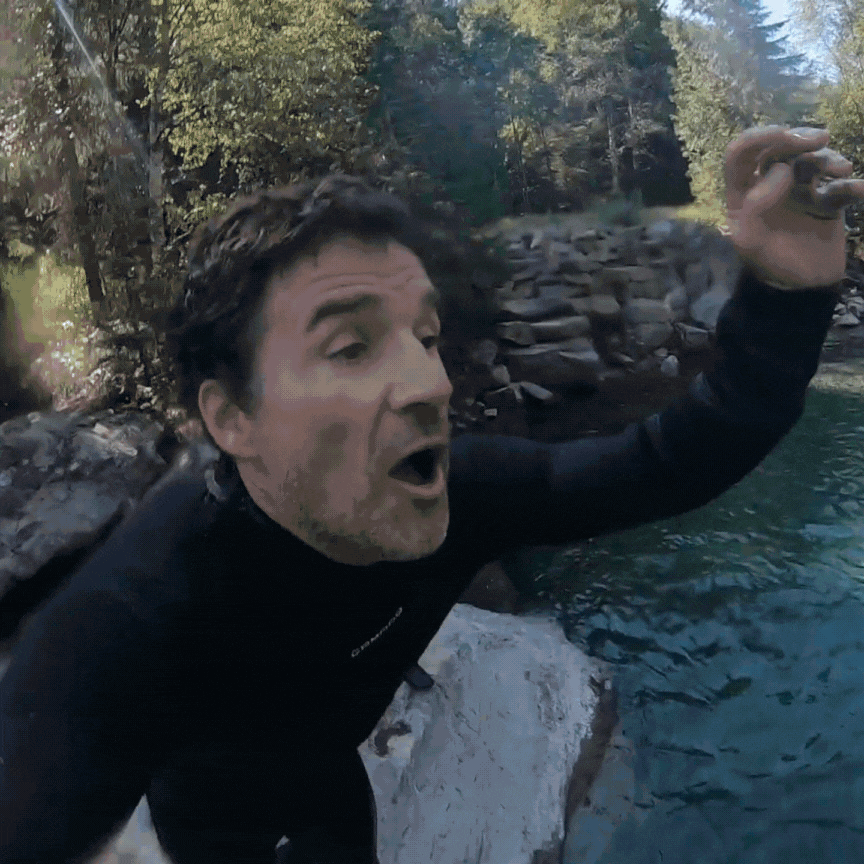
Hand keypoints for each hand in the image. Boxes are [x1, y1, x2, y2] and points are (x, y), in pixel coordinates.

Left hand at [725, 125, 863, 288]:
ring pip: (811, 158)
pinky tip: (858, 191)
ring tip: (841, 169)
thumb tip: (781, 170)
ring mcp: (798, 189)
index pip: (741, 152)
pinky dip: (851, 183)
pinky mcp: (825, 198)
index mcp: (743, 192)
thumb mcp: (749, 241)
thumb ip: (754, 207)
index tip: (787, 136)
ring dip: (827, 157)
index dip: (761, 136)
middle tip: (820, 139)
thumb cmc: (769, 264)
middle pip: (779, 146)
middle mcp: (768, 185)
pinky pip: (839, 183)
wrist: (802, 286)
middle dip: (799, 137)